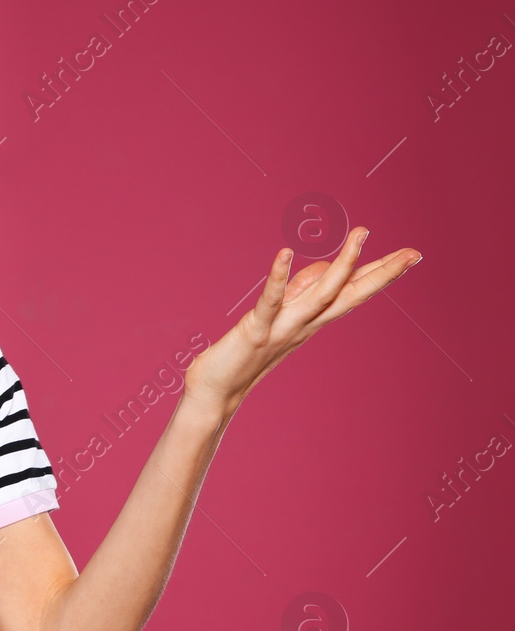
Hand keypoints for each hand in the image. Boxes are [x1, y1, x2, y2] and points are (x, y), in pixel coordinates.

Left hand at [184, 226, 421, 416]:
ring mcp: (282, 329)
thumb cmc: (242, 357)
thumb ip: (298, 295)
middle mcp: (303, 326)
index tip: (411, 256)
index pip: (352, 294)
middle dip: (382, 273)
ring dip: (343, 264)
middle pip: (350, 295)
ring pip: (321, 295)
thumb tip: (321, 268)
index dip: (380, 275)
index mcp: (310, 323)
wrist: (215, 397)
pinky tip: (285, 253)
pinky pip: (271, 301)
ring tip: (362, 233)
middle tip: (414, 252)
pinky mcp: (255, 330)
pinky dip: (279, 277)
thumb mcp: (277, 318)